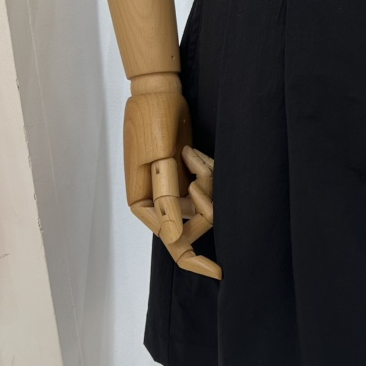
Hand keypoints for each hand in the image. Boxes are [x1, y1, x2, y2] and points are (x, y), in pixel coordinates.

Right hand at [124, 74, 221, 279]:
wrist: (160, 93)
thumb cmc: (151, 124)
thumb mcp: (158, 161)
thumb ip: (167, 199)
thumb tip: (175, 237)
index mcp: (144, 205)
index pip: (173, 243)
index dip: (196, 260)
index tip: (222, 271)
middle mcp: (159, 202)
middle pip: (195, 222)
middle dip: (207, 198)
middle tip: (200, 167)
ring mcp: (175, 189)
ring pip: (205, 202)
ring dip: (207, 179)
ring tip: (194, 153)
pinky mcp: (188, 176)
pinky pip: (208, 185)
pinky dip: (207, 169)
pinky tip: (195, 151)